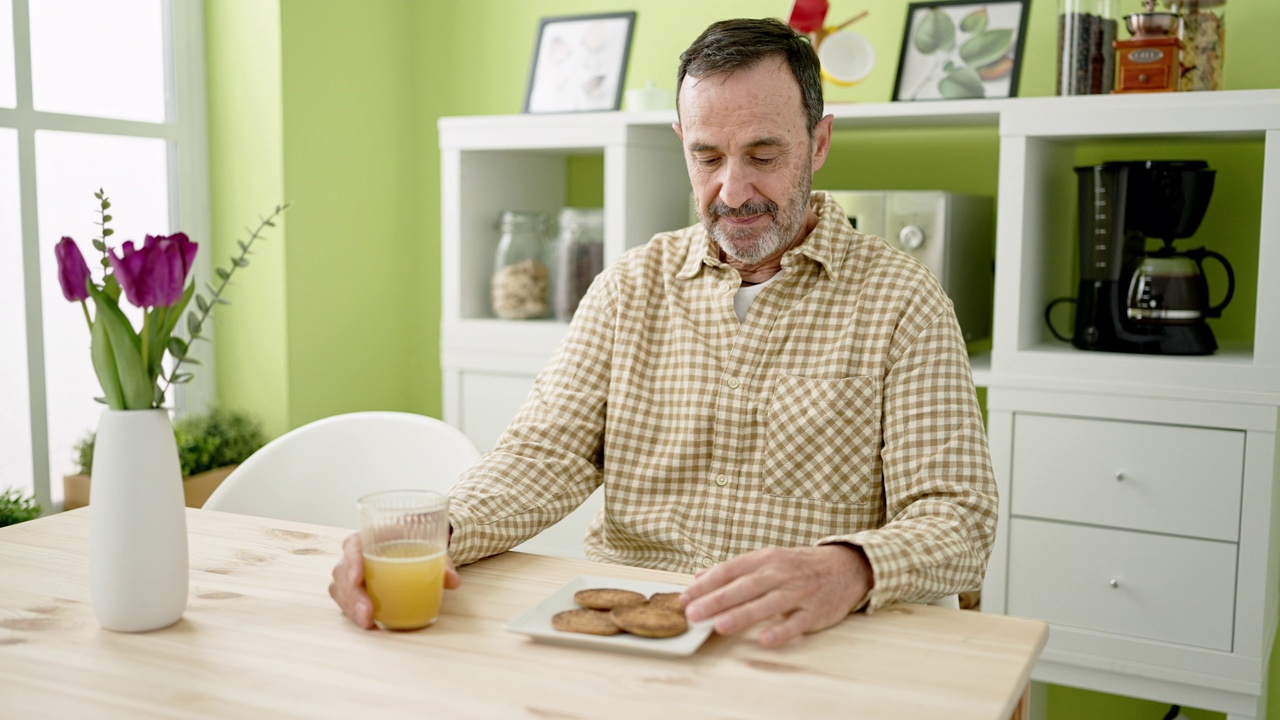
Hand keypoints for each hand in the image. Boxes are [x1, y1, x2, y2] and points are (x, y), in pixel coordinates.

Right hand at [328, 533, 461, 627]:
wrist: (414, 543)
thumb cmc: (415, 541)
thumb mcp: (431, 545)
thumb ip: (442, 562)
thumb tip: (453, 581)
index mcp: (371, 536)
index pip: (352, 544)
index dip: (352, 560)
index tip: (358, 578)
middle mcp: (356, 554)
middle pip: (342, 572)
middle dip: (352, 595)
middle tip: (367, 611)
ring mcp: (352, 573)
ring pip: (340, 589)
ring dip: (351, 607)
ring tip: (367, 622)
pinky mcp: (355, 589)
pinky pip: (345, 600)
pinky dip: (353, 612)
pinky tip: (367, 623)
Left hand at [680, 545, 872, 647]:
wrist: (846, 567)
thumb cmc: (799, 566)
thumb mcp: (767, 559)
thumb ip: (734, 569)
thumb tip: (699, 576)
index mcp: (765, 559)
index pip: (730, 570)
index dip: (706, 584)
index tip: (685, 598)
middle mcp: (780, 573)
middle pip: (744, 587)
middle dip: (716, 600)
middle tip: (693, 613)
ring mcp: (798, 592)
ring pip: (767, 603)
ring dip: (742, 614)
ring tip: (720, 626)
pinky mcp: (815, 611)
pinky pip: (796, 622)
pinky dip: (781, 631)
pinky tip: (764, 640)